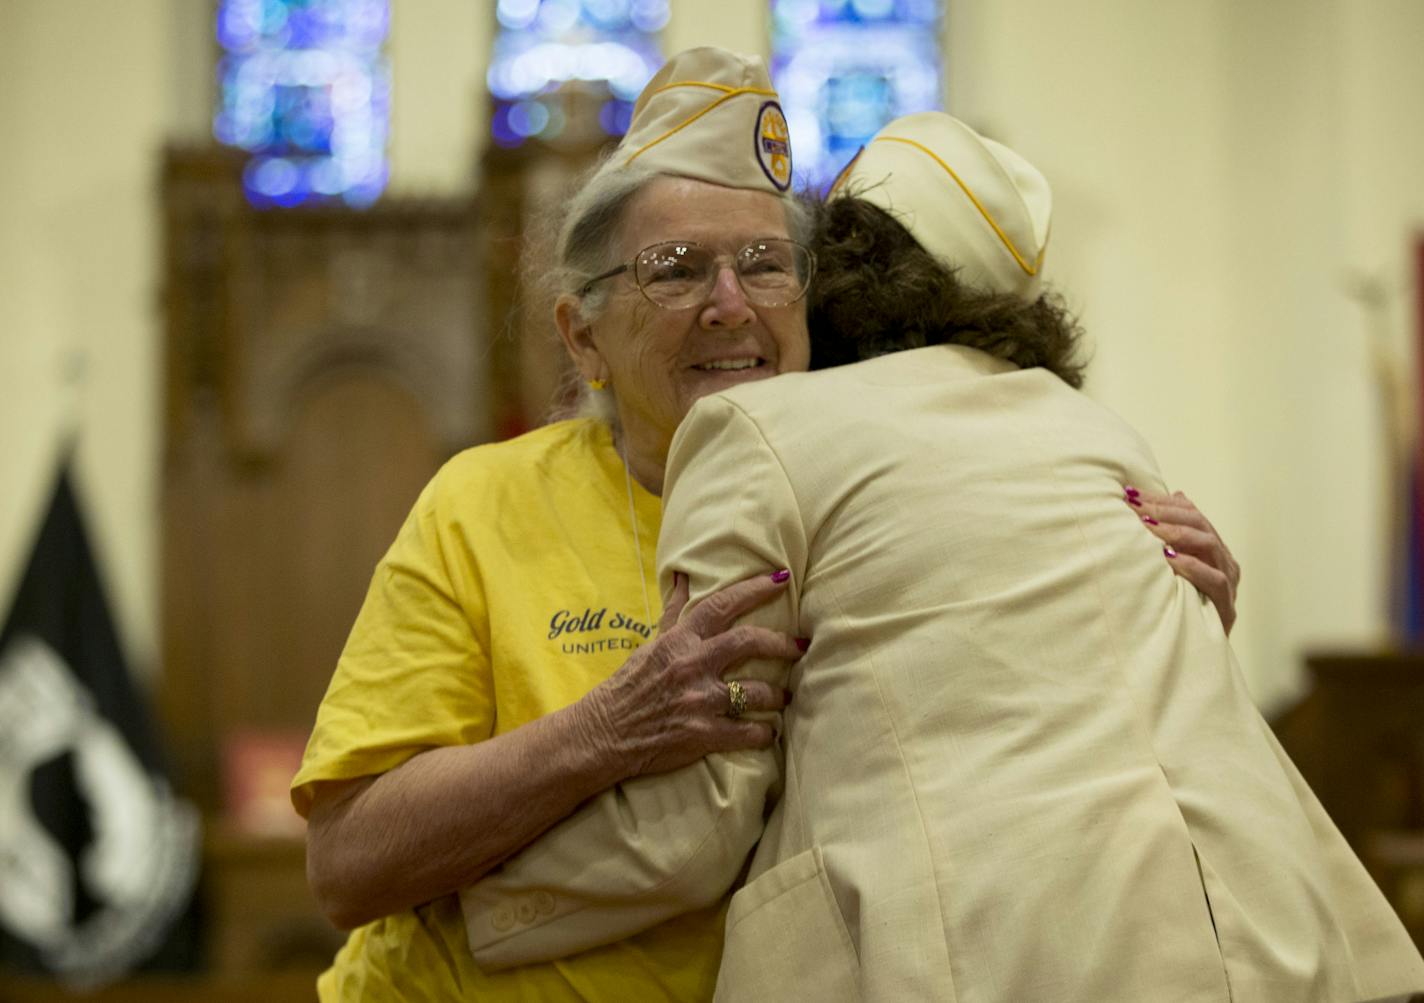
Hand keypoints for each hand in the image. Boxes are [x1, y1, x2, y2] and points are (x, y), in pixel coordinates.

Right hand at [582, 570, 802, 780]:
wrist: (605, 732)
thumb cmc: (629, 685)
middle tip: (800, 646)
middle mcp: (692, 665)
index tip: (782, 579)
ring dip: (778, 694)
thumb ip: (674, 612)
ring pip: (756, 691)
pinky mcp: (702, 734)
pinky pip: (746, 732)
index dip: (754, 589)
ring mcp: (699, 701)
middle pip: (749, 642)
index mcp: (680, 640)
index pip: (722, 604)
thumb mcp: (651, 643)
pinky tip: (769, 732)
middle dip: (781, 643)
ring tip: (786, 696)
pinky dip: (764, 733)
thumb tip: (682, 577)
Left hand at [1127, 487, 1241, 633]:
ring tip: (1149, 527)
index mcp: (1210, 547)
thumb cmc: (1178, 605)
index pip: (1190, 513)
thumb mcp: (1168, 569)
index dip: (1162, 501)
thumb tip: (1166, 497)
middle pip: (1199, 524)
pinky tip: (1169, 559)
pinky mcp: (1226, 606)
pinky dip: (1191, 567)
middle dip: (1165, 512)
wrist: (1195, 654)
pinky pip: (1213, 580)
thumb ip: (1166, 538)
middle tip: (1135, 507)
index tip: (1130, 494)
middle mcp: (1222, 560)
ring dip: (1176, 533)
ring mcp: (1228, 581)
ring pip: (1209, 545)